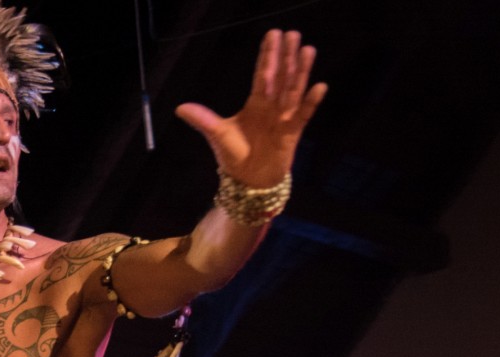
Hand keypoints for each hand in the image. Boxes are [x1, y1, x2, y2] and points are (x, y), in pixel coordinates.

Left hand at [174, 29, 326, 187]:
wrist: (248, 180)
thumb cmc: (235, 155)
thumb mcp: (217, 134)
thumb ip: (203, 119)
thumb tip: (180, 108)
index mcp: (256, 103)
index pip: (263, 74)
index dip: (267, 55)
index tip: (272, 34)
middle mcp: (272, 106)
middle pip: (281, 76)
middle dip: (286, 56)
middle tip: (292, 33)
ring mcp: (284, 117)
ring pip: (294, 89)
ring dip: (301, 71)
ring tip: (307, 50)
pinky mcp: (292, 132)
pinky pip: (303, 115)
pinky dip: (311, 102)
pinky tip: (319, 86)